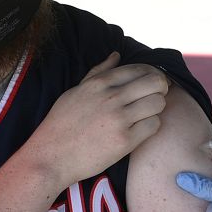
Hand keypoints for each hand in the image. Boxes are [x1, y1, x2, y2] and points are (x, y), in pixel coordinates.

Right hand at [22, 52, 168, 188]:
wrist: (51, 156)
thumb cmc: (62, 124)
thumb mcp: (76, 91)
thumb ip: (98, 72)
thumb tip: (117, 55)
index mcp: (99, 84)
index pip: (139, 69)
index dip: (151, 74)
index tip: (152, 83)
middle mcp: (111, 98)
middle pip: (155, 82)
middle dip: (160, 88)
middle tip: (155, 97)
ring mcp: (119, 119)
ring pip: (158, 103)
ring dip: (156, 108)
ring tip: (146, 114)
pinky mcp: (125, 141)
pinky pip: (153, 125)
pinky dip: (151, 126)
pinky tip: (140, 129)